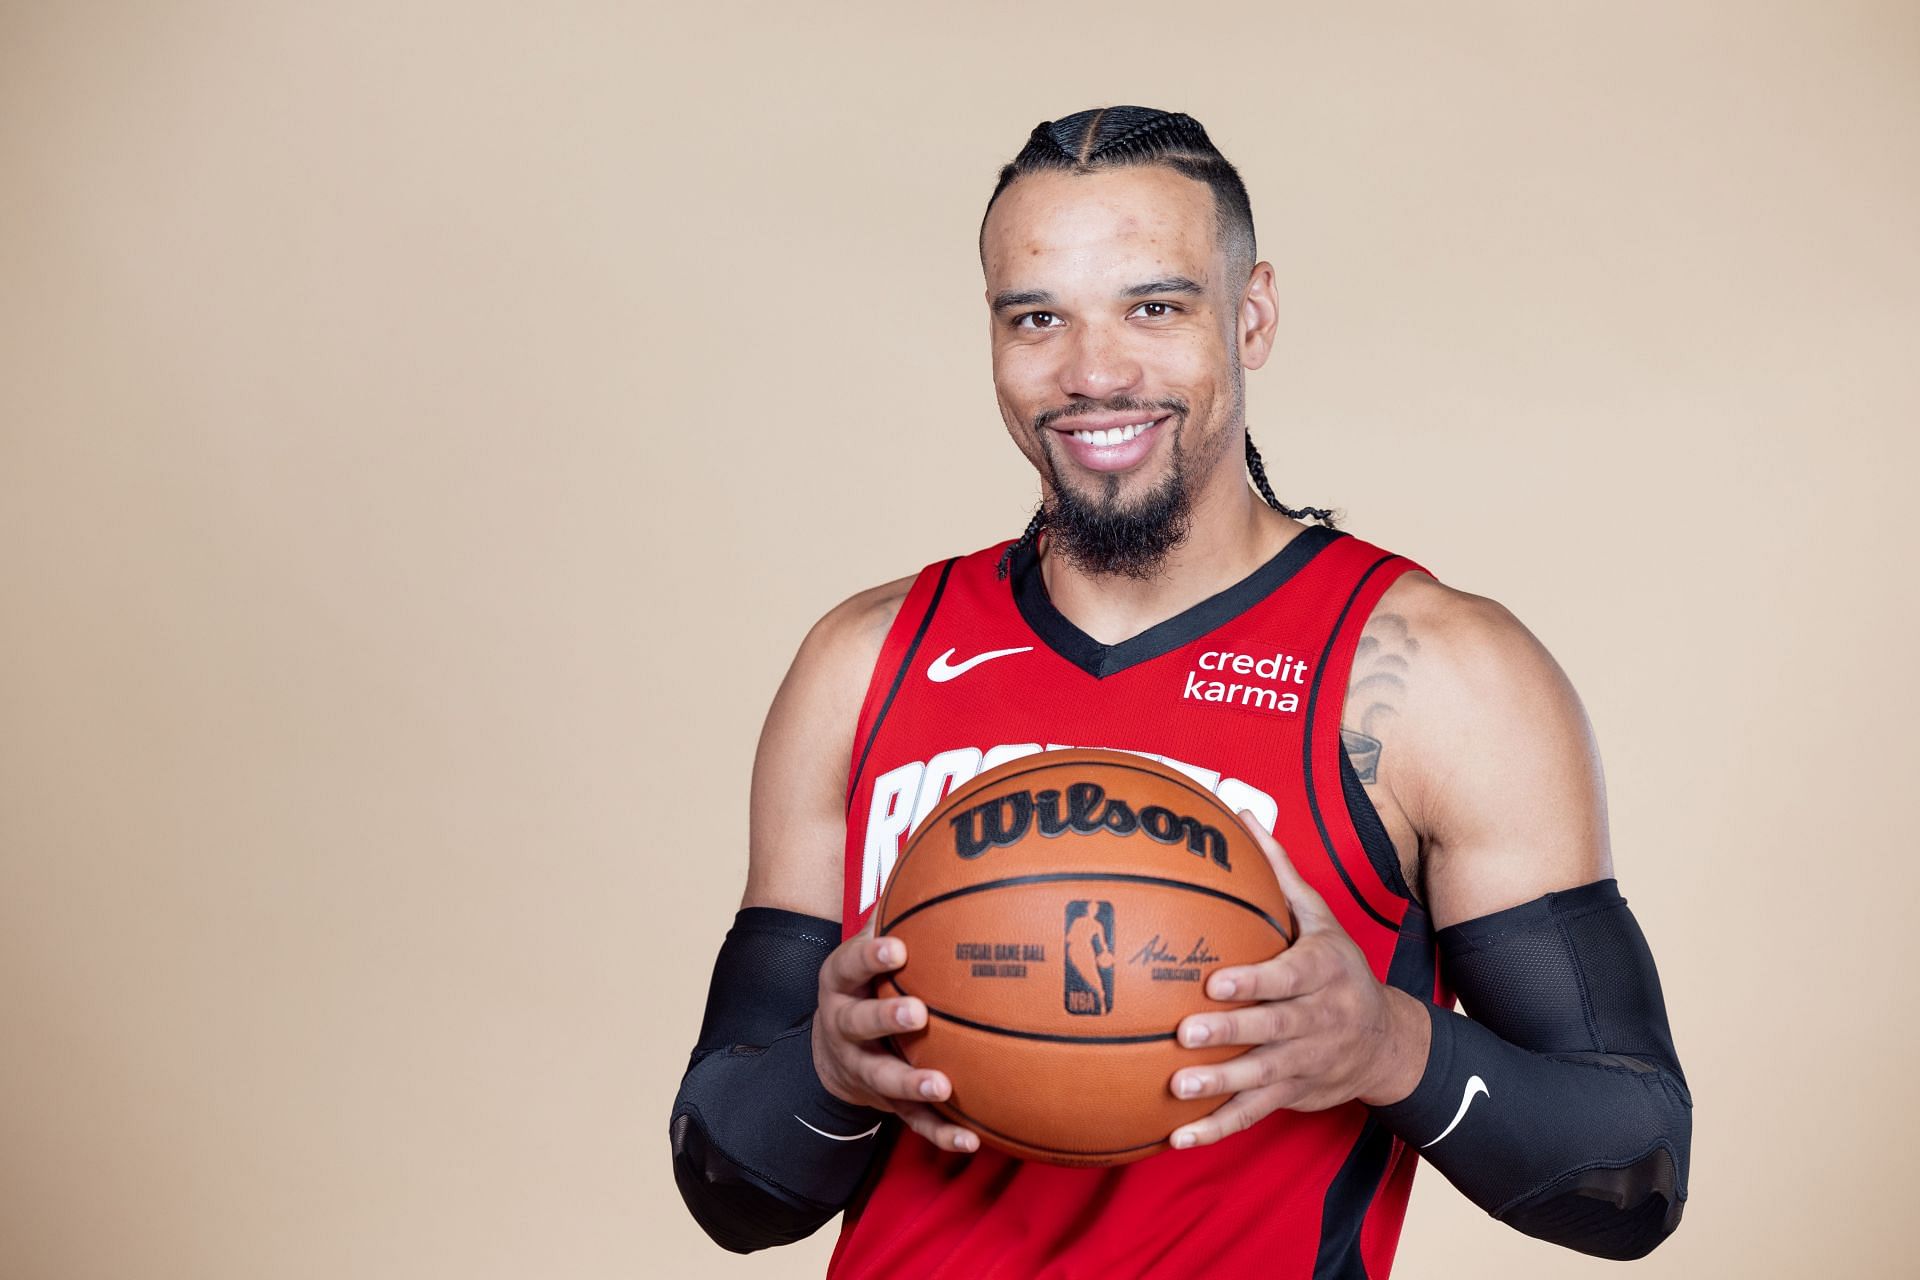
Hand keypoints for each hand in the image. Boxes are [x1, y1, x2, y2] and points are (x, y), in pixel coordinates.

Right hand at [811, 917, 979, 1153]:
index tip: (896, 947)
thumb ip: (896, 910)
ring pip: (881, 1079)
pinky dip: (941, 1132)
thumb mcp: (868, 945)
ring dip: (910, 1084)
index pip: (850, 963)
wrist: (830, 1050)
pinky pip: (912, 1123)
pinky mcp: (884, 1105)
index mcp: (841, 982)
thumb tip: (941, 850)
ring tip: (941, 1085)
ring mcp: (862, 1069)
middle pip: (858, 1024)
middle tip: (916, 1012)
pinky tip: (972, 1138)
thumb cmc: (865, 982)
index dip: (871, 956)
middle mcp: (844, 1027)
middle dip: (885, 1019)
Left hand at [1167, 812, 1430, 1149]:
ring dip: (1221, 1086)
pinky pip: (1255, 1114)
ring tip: (1177, 1087)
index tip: (1214, 981)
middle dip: (1232, 1032)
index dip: (1256, 982)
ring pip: (1264, 1076)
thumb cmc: (1336, 968)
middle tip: (1185, 1033)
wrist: (1386, 1041)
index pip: (1290, 977)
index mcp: (1324, 972)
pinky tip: (1177, 1136)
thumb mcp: (1319, 918)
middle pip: (1276, 1028)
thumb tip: (1240, 810)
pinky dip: (1218, 1127)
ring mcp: (1308, 1063)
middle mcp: (1320, 1020)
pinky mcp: (1295, 1094)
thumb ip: (1278, 871)